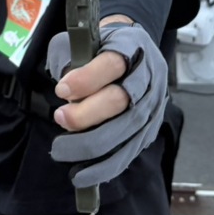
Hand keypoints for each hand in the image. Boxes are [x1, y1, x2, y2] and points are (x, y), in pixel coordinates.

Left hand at [46, 22, 168, 187]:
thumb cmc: (101, 47)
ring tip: (62, 149)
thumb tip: (64, 91)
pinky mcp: (150, 129)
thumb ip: (69, 58)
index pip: (112, 64)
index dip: (87, 79)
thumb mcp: (82, 40)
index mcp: (131, 47)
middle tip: (60, 118)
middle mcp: (148, 76)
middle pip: (121, 99)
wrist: (132, 51)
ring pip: (126, 129)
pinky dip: (106, 166)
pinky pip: (130, 151)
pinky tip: (83, 174)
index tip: (61, 90)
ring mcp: (153, 104)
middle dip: (87, 114)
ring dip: (92, 144)